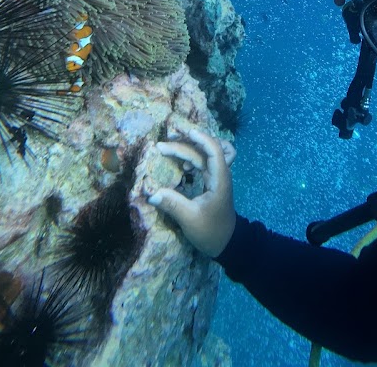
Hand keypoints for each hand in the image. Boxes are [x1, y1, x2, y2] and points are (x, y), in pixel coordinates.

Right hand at [146, 127, 236, 257]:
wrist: (226, 243)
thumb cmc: (211, 231)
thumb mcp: (190, 219)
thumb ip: (172, 204)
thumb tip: (150, 193)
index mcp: (220, 180)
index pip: (215, 151)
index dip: (202, 139)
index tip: (186, 132)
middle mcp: (219, 175)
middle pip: (204, 151)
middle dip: (184, 144)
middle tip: (161, 146)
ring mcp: (216, 178)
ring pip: (202, 156)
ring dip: (187, 149)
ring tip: (166, 149)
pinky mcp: (211, 182)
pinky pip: (202, 163)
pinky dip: (191, 158)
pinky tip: (181, 165)